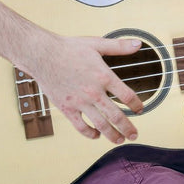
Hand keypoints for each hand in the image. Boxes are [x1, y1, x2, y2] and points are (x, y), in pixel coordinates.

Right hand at [21, 33, 144, 142]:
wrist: (42, 55)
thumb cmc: (69, 48)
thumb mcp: (97, 44)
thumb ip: (119, 46)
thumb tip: (138, 43)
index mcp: (104, 76)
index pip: (127, 96)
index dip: (136, 105)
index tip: (140, 109)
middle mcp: (93, 92)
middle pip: (116, 115)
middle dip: (127, 127)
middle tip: (134, 135)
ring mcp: (80, 102)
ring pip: (100, 124)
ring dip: (112, 134)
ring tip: (120, 140)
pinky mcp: (66, 108)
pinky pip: (80, 126)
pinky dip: (89, 134)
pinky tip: (96, 135)